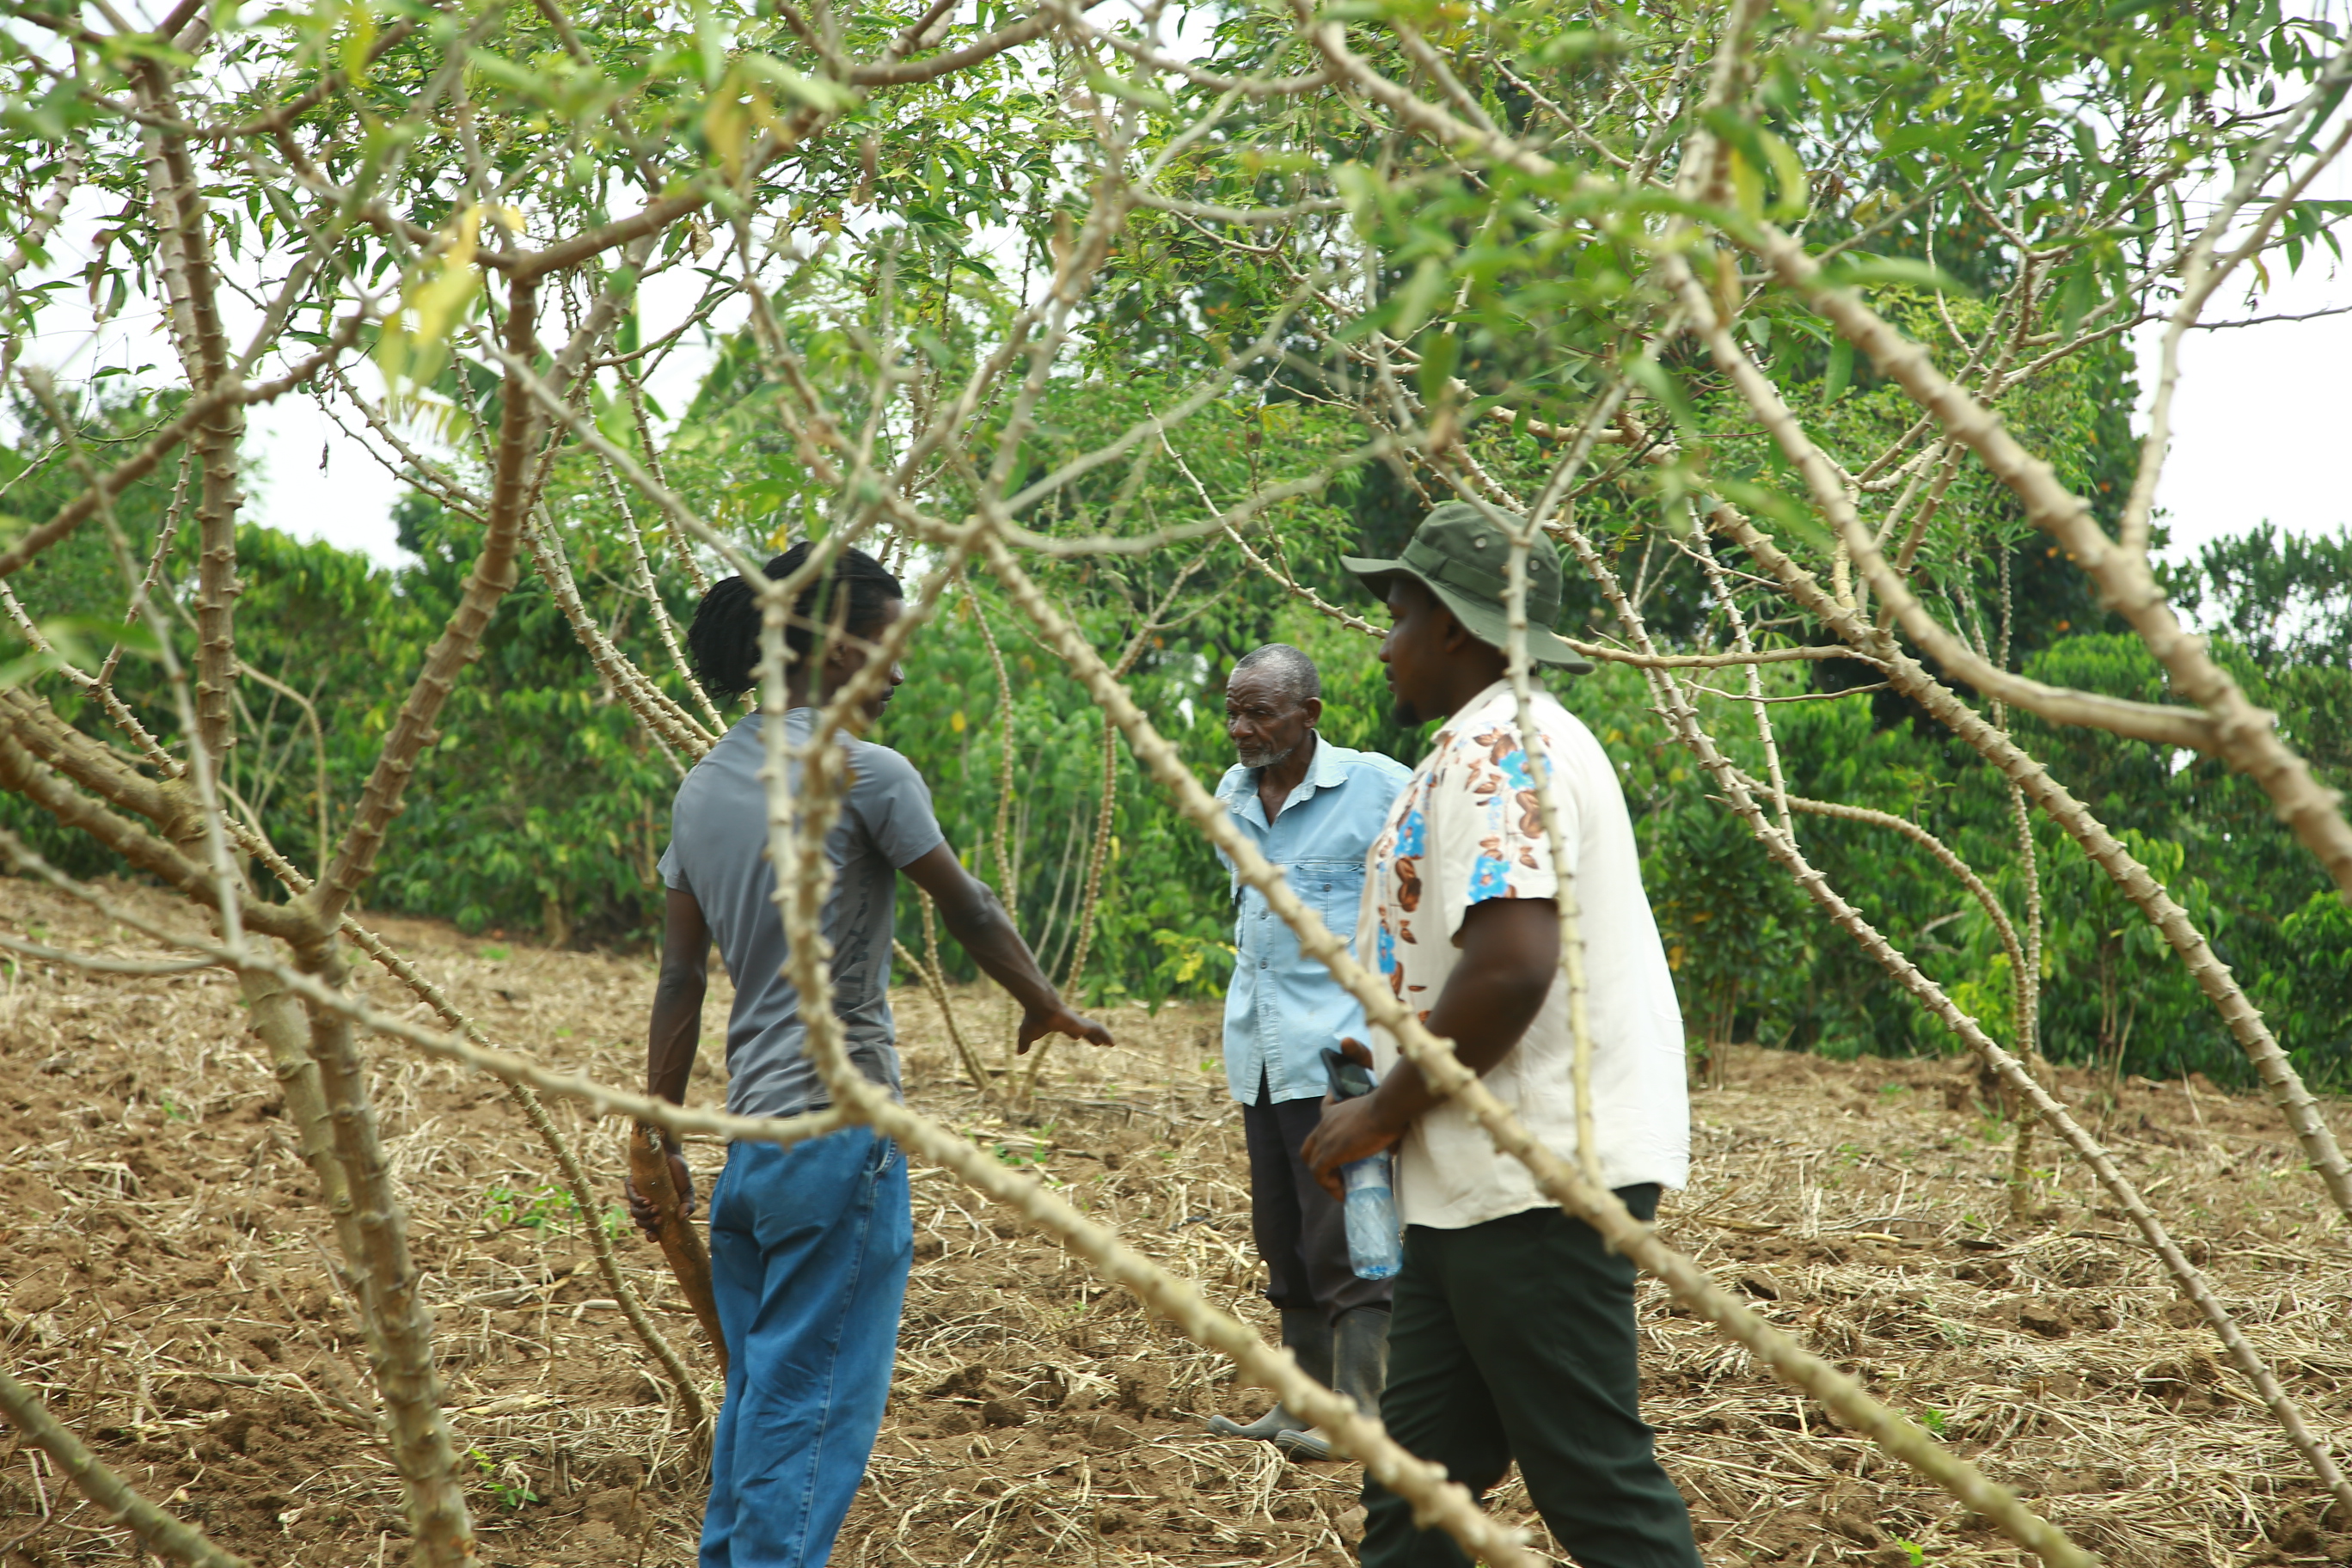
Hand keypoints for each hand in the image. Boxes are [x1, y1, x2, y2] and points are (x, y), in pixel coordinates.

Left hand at [625, 1147, 695, 1238]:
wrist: (673, 1154)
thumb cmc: (679, 1174)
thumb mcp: (687, 1192)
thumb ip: (688, 1206)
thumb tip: (682, 1218)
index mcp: (658, 1210)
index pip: (650, 1228)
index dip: (650, 1235)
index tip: (654, 1237)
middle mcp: (646, 1204)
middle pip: (641, 1222)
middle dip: (648, 1224)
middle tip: (659, 1219)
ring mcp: (638, 1194)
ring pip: (634, 1211)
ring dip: (644, 1214)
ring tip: (655, 1209)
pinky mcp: (633, 1183)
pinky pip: (631, 1196)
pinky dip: (638, 1201)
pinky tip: (647, 1201)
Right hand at [1015, 1003, 1113, 1054]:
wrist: (1042, 1007)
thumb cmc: (1034, 1020)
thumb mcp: (1027, 1034)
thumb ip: (1024, 1043)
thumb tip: (1019, 1052)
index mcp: (1059, 1024)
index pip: (1068, 1029)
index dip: (1073, 1033)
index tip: (1077, 1038)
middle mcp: (1070, 1022)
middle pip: (1083, 1030)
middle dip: (1090, 1036)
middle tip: (1096, 1043)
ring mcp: (1078, 1022)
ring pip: (1093, 1030)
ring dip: (1101, 1037)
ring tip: (1111, 1044)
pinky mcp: (1084, 1024)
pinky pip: (1099, 1030)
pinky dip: (1106, 1036)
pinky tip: (1113, 1043)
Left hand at [1302, 1046, 1404, 1200]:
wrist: (1384, 1112)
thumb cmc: (1387, 1113)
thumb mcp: (1380, 1120)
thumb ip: (1384, 1133)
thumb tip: (1393, 1150)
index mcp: (1334, 1112)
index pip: (1321, 1116)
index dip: (1325, 1135)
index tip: (1337, 1149)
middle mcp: (1324, 1123)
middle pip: (1310, 1147)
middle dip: (1319, 1162)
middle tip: (1338, 1172)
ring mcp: (1324, 1139)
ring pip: (1312, 1162)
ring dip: (1324, 1176)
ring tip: (1341, 1186)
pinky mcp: (1328, 1153)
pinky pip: (1319, 1174)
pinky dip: (1327, 1185)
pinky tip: (1341, 1192)